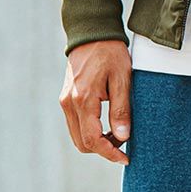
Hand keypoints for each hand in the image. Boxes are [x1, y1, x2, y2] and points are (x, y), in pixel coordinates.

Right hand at [60, 39, 131, 163]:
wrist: (92, 33)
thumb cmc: (110, 54)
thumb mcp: (122, 80)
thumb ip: (121, 110)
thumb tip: (123, 137)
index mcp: (83, 99)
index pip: (93, 139)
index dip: (109, 153)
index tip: (126, 158)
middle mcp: (69, 103)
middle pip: (82, 143)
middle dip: (103, 149)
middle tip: (125, 142)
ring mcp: (65, 101)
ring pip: (78, 136)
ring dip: (97, 141)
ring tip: (118, 132)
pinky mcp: (66, 99)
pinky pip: (76, 125)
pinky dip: (90, 131)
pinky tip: (107, 125)